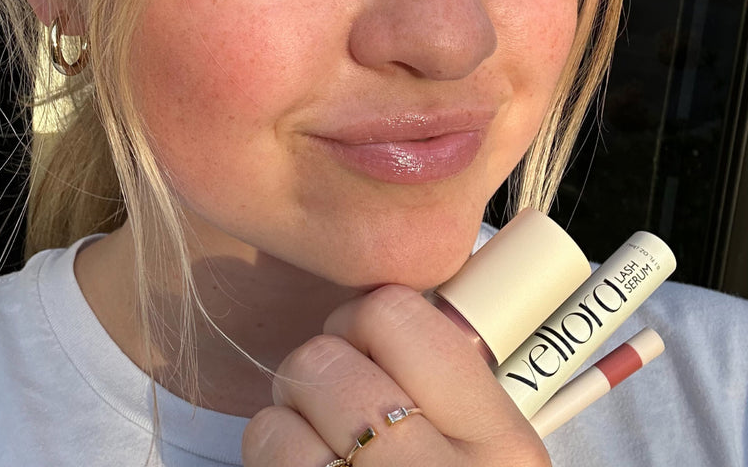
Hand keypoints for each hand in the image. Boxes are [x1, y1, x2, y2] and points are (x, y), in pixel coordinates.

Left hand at [242, 285, 551, 466]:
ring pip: (277, 415)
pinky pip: (263, 457)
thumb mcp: (490, 460)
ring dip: (285, 423)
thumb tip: (381, 312)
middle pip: (321, 360)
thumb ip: (452, 389)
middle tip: (334, 401)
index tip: (365, 345)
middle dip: (316, 371)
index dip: (364, 320)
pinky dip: (271, 459)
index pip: (394, 314)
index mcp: (501, 449)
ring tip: (321, 449)